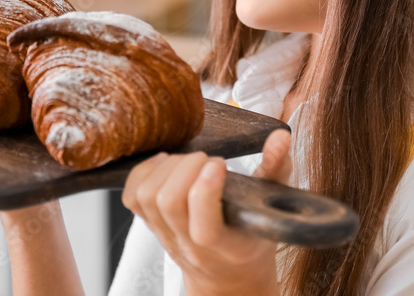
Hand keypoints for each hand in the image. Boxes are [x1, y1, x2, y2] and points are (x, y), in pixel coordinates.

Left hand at [121, 128, 292, 295]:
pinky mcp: (152, 227)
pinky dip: (144, 173)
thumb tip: (280, 137)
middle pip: (169, 204)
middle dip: (186, 167)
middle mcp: (192, 247)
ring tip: (189, 161)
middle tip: (207, 160)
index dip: (205, 192)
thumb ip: (277, 170)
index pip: (205, 230)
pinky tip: (166, 164)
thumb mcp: (274, 207)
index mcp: (228, 248)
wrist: (229, 277)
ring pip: (148, 198)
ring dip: (167, 168)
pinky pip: (132, 197)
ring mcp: (167, 238)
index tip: (219, 164)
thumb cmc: (253, 238)